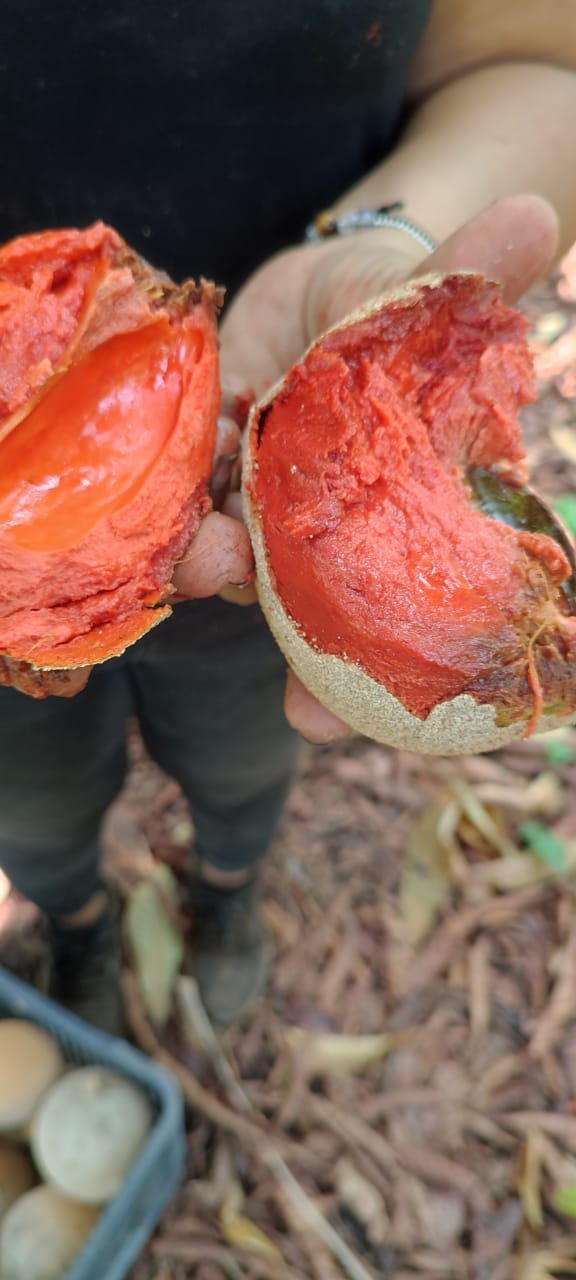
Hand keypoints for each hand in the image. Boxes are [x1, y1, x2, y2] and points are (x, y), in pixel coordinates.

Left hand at [218, 193, 558, 742]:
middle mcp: (325, 536)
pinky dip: (182, 474)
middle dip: (259, 605)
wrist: (337, 281)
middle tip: (233, 566)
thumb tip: (534, 215)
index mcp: (389, 532)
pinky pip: (187, 485)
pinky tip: (205, 431)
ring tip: (206, 530)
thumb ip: (476, 277)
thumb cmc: (408, 311)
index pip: (365, 625)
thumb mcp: (439, 300)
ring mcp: (267, 504)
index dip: (340, 683)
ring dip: (203, 548)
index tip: (312, 720)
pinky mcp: (212, 461)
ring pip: (227, 548)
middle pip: (286, 601)